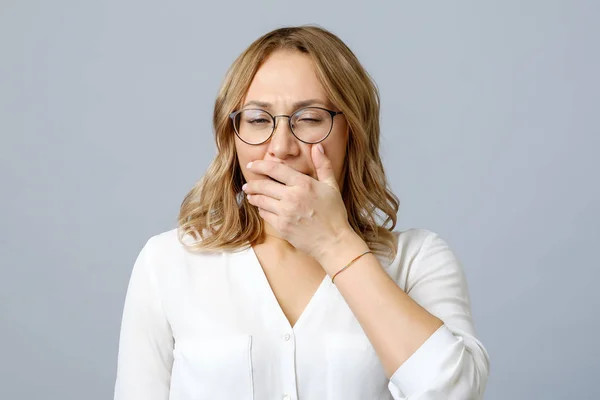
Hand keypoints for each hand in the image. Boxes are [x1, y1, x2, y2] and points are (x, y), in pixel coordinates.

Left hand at [242, 143, 352, 259]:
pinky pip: (265, 215)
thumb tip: (318, 147)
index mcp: (304, 184)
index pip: (275, 170)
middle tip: (247, 184)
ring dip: (253, 196)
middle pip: (263, 185)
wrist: (333, 241)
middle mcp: (292, 197)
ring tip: (250, 195)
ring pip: (261, 200)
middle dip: (252, 184)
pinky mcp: (282, 227)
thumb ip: (323, 165)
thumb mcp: (331, 186)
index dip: (260, 165)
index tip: (252, 165)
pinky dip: (261, 210)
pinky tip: (262, 208)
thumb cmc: (334, 213)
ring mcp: (285, 213)